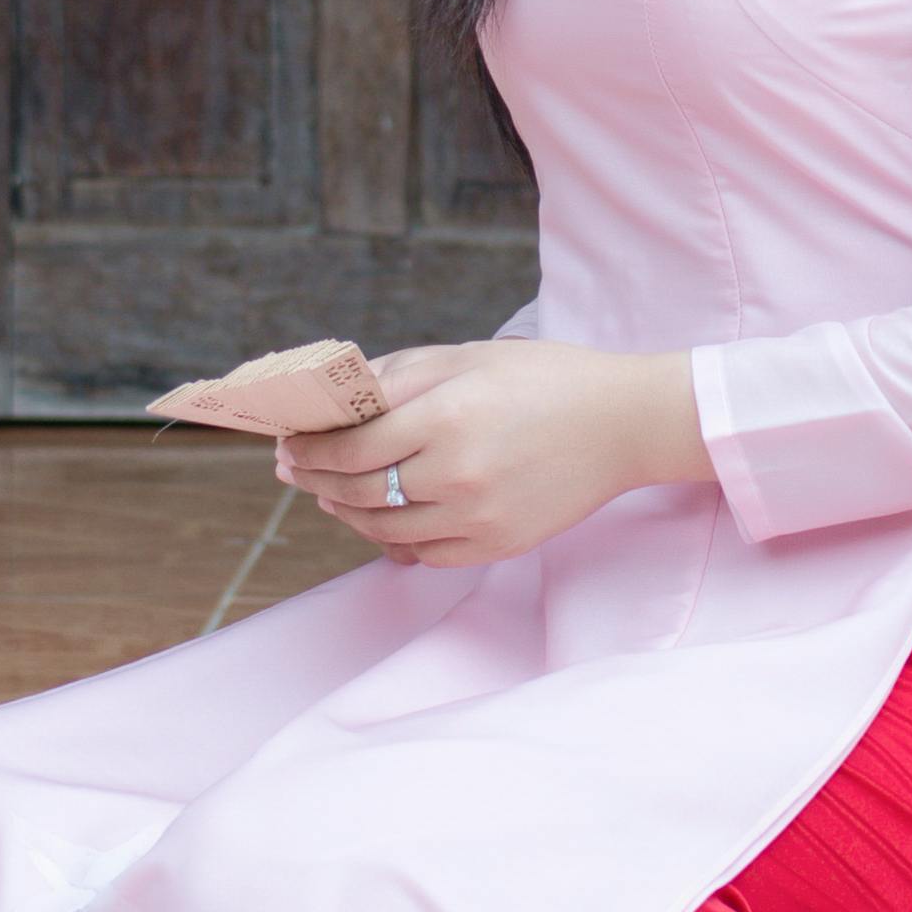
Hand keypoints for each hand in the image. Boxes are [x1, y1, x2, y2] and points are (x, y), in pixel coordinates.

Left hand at [274, 341, 710, 568]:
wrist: (623, 425)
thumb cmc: (545, 380)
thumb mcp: (469, 358)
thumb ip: (398, 376)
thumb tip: (335, 397)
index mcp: (448, 416)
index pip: (351, 447)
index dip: (308, 449)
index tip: (288, 443)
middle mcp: (458, 473)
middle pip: (358, 490)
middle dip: (314, 479)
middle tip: (293, 469)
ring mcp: (477, 518)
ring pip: (384, 528)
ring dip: (345, 511)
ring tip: (328, 493)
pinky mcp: (495, 545)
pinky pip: (423, 553)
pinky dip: (391, 538)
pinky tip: (379, 518)